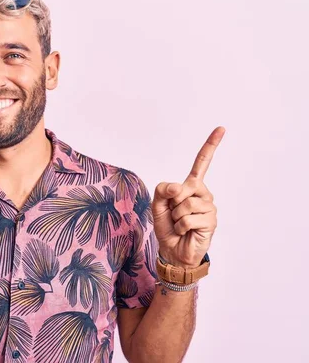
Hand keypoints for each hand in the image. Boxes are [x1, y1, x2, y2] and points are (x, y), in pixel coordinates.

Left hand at [152, 127, 224, 268]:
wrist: (173, 251)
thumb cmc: (167, 227)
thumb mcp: (157, 205)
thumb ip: (163, 190)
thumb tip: (180, 187)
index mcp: (191, 186)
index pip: (202, 163)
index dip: (211, 145)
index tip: (221, 128)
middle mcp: (203, 194)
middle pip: (182, 188)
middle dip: (171, 203)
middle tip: (174, 215)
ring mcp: (209, 207)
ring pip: (184, 205)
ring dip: (175, 217)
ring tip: (180, 225)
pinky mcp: (211, 221)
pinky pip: (188, 218)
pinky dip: (181, 227)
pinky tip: (186, 232)